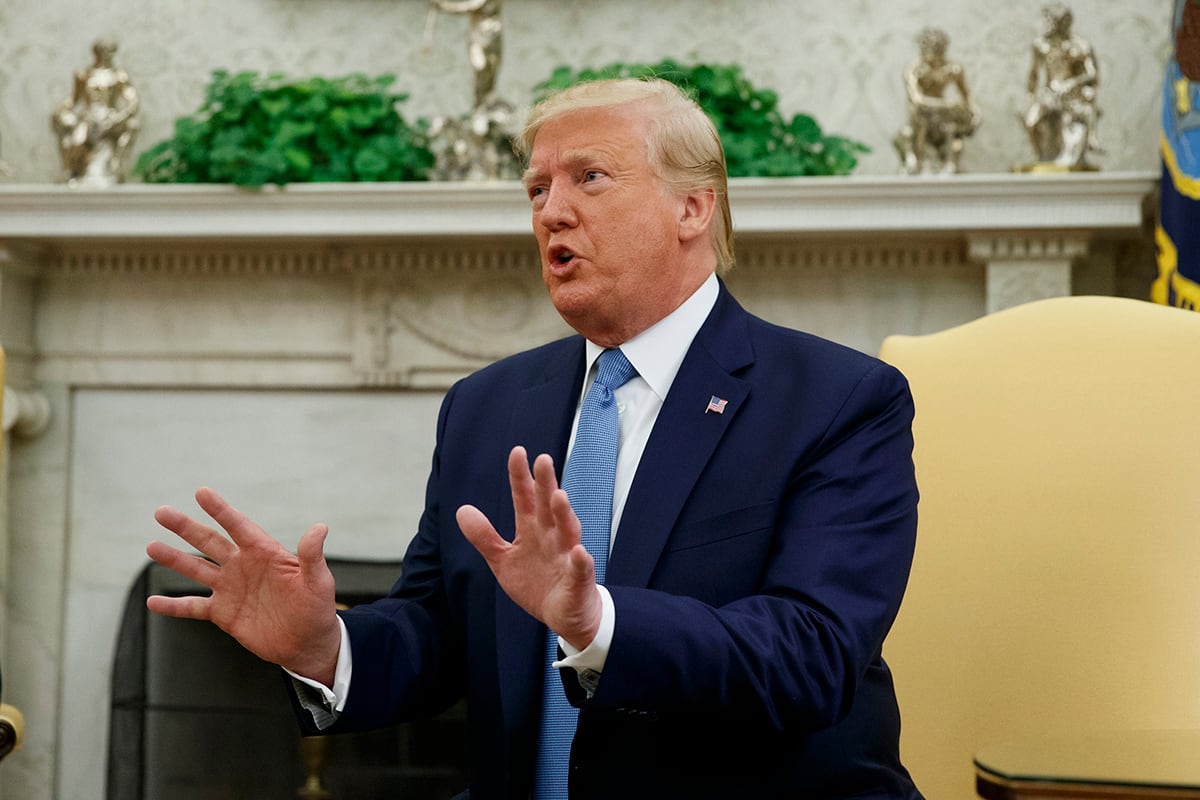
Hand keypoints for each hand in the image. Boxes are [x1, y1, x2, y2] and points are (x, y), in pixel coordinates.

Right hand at [146, 487, 341, 686]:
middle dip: (186, 527)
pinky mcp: (223, 613)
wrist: (307, 643)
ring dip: (174, 559)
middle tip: (161, 512)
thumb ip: (311, 556)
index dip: (221, 510)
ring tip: (151, 546)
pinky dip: (173, 605)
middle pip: (210, 542)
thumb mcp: (318, 582)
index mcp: (265, 553)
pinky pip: (193, 606)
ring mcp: (230, 588)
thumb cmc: (317, 609)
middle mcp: (243, 566)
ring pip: (196, 569)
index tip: (201, 493)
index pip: (239, 526)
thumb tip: (320, 527)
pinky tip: (153, 602)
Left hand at [456, 446, 602, 649]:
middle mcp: (552, 537)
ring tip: (559, 497)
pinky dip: (581, 561)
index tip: (517, 452)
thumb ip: (484, 536)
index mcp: (533, 530)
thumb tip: (462, 510)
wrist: (564, 615)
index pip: (526, 498)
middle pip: (548, 506)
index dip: (521, 477)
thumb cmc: (538, 583)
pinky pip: (581, 569)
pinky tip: (579, 552)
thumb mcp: (503, 560)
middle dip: (546, 484)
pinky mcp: (578, 580)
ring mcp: (567, 557)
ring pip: (568, 531)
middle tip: (543, 460)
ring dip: (564, 514)